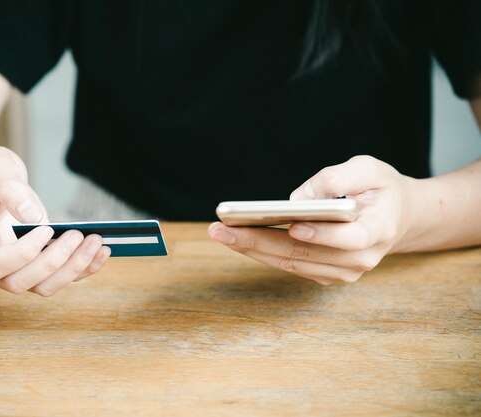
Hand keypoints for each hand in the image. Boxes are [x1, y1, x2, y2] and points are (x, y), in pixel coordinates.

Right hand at [0, 147, 110, 295]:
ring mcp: (12, 268)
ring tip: (97, 243)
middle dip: (54, 262)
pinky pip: (58, 278)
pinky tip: (101, 252)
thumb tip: (32, 216)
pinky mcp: (34, 267)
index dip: (22, 253)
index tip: (46, 229)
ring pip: (42, 286)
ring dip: (73, 269)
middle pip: (19, 282)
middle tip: (79, 235)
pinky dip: (82, 268)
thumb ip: (10, 189)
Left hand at [208, 155, 414, 284]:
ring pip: (292, 263)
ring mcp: (343, 271)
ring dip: (253, 249)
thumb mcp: (368, 169)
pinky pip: (290, 265)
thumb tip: (298, 198)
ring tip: (221, 233)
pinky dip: (263, 252)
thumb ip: (338, 178)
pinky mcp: (326, 274)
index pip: (349, 238)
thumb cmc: (379, 188)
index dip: (321, 234)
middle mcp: (361, 258)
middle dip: (260, 242)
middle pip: (306, 254)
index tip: (293, 225)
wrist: (396, 215)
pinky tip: (237, 238)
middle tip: (223, 230)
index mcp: (379, 230)